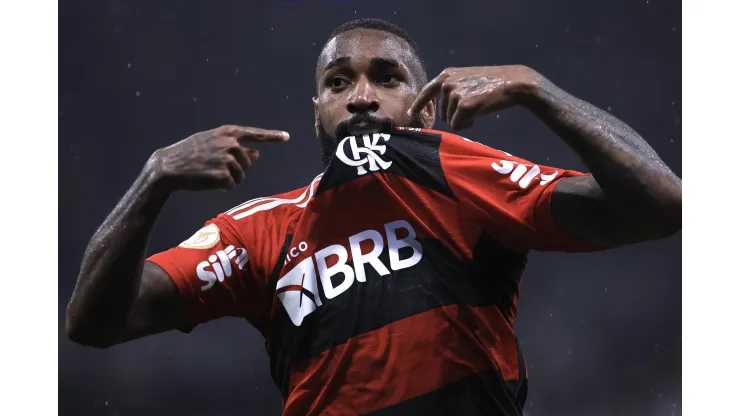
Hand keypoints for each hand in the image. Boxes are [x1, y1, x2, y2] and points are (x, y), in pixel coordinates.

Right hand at [148, 125, 288, 190]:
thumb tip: (257, 154)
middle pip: (248, 162)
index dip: (272, 136)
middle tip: (215, 167)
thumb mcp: (212, 143)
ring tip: (210, 173)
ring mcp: (227, 159)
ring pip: (241, 175)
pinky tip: (209, 180)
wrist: (169, 165)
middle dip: (237, 169)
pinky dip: (223, 186)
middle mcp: (230, 143)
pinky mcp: (223, 174)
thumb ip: (235, 146)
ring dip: (229, 178)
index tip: (287, 137)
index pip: (255, 134)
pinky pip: (232, 184)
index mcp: (228, 132)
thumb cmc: (191, 153)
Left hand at [407, 65, 540, 129]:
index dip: (418, 105)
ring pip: (450, 121)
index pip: (427, 91)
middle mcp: (447, 82)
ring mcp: (455, 93)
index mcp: (447, 75)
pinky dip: (467, 124)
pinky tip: (478, 114)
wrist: (514, 83)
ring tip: (478, 108)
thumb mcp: (467, 80)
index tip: (410, 114)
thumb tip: (440, 110)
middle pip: (441, 113)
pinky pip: (458, 125)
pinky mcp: (464, 105)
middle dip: (455, 116)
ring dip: (463, 120)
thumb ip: (452, 89)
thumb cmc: (492, 84)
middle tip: (473, 107)